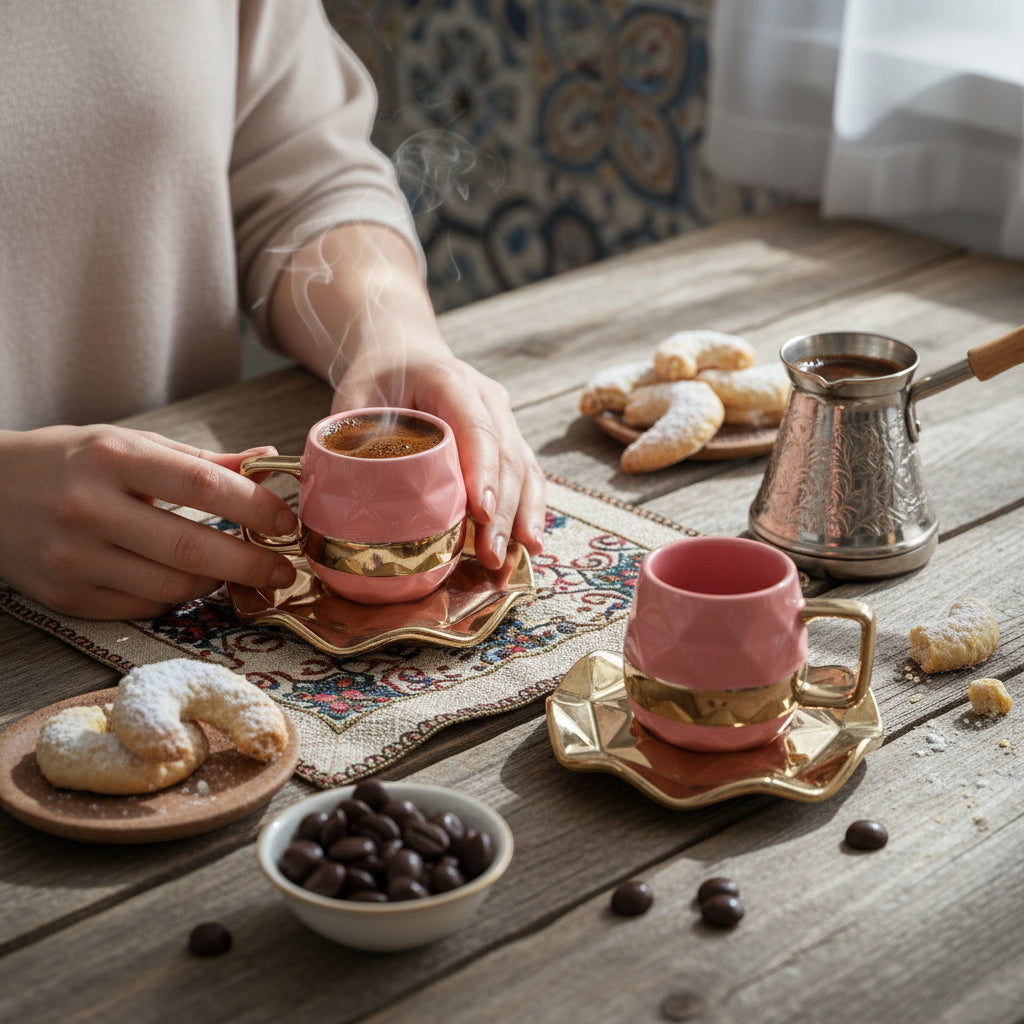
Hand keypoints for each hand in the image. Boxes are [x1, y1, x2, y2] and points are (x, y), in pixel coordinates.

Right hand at [0, 425, 297, 619]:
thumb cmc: (68, 462)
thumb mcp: (129, 445)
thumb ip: (200, 461)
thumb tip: (268, 459)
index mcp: (111, 458)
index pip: (201, 485)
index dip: (254, 506)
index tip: (287, 522)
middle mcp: (89, 509)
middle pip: (190, 547)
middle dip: (250, 563)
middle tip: (283, 569)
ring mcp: (74, 559)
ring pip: (171, 586)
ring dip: (216, 582)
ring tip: (238, 572)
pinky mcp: (66, 597)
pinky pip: (143, 607)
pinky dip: (176, 597)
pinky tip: (190, 581)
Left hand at [270, 222, 545, 569]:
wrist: (405, 352)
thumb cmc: (377, 377)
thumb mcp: (354, 397)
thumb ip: (352, 438)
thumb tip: (344, 495)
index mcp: (448, 380)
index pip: (474, 426)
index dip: (481, 470)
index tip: (480, 512)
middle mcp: (486, 396)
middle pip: (506, 455)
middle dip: (502, 510)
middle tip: (491, 555)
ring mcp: (503, 417)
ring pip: (523, 467)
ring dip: (520, 515)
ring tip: (513, 558)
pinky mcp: (508, 438)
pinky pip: (527, 474)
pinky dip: (529, 509)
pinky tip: (528, 542)